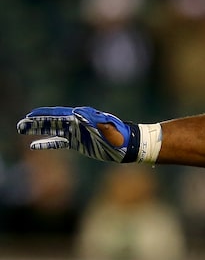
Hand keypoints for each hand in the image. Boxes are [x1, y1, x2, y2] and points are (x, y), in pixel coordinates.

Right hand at [17, 106, 138, 162]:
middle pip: (53, 121)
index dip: (45, 115)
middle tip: (21, 124)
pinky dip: (47, 143)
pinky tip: (35, 145)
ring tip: (21, 129)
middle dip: (36, 122)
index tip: (32, 116)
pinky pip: (59, 142)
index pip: (60, 114)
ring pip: (53, 130)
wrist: (129, 145)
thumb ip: (94, 120)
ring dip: (38, 130)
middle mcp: (77, 123)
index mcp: (83, 117)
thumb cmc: (121, 136)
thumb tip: (77, 114)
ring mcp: (77, 133)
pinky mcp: (78, 143)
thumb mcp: (109, 128)